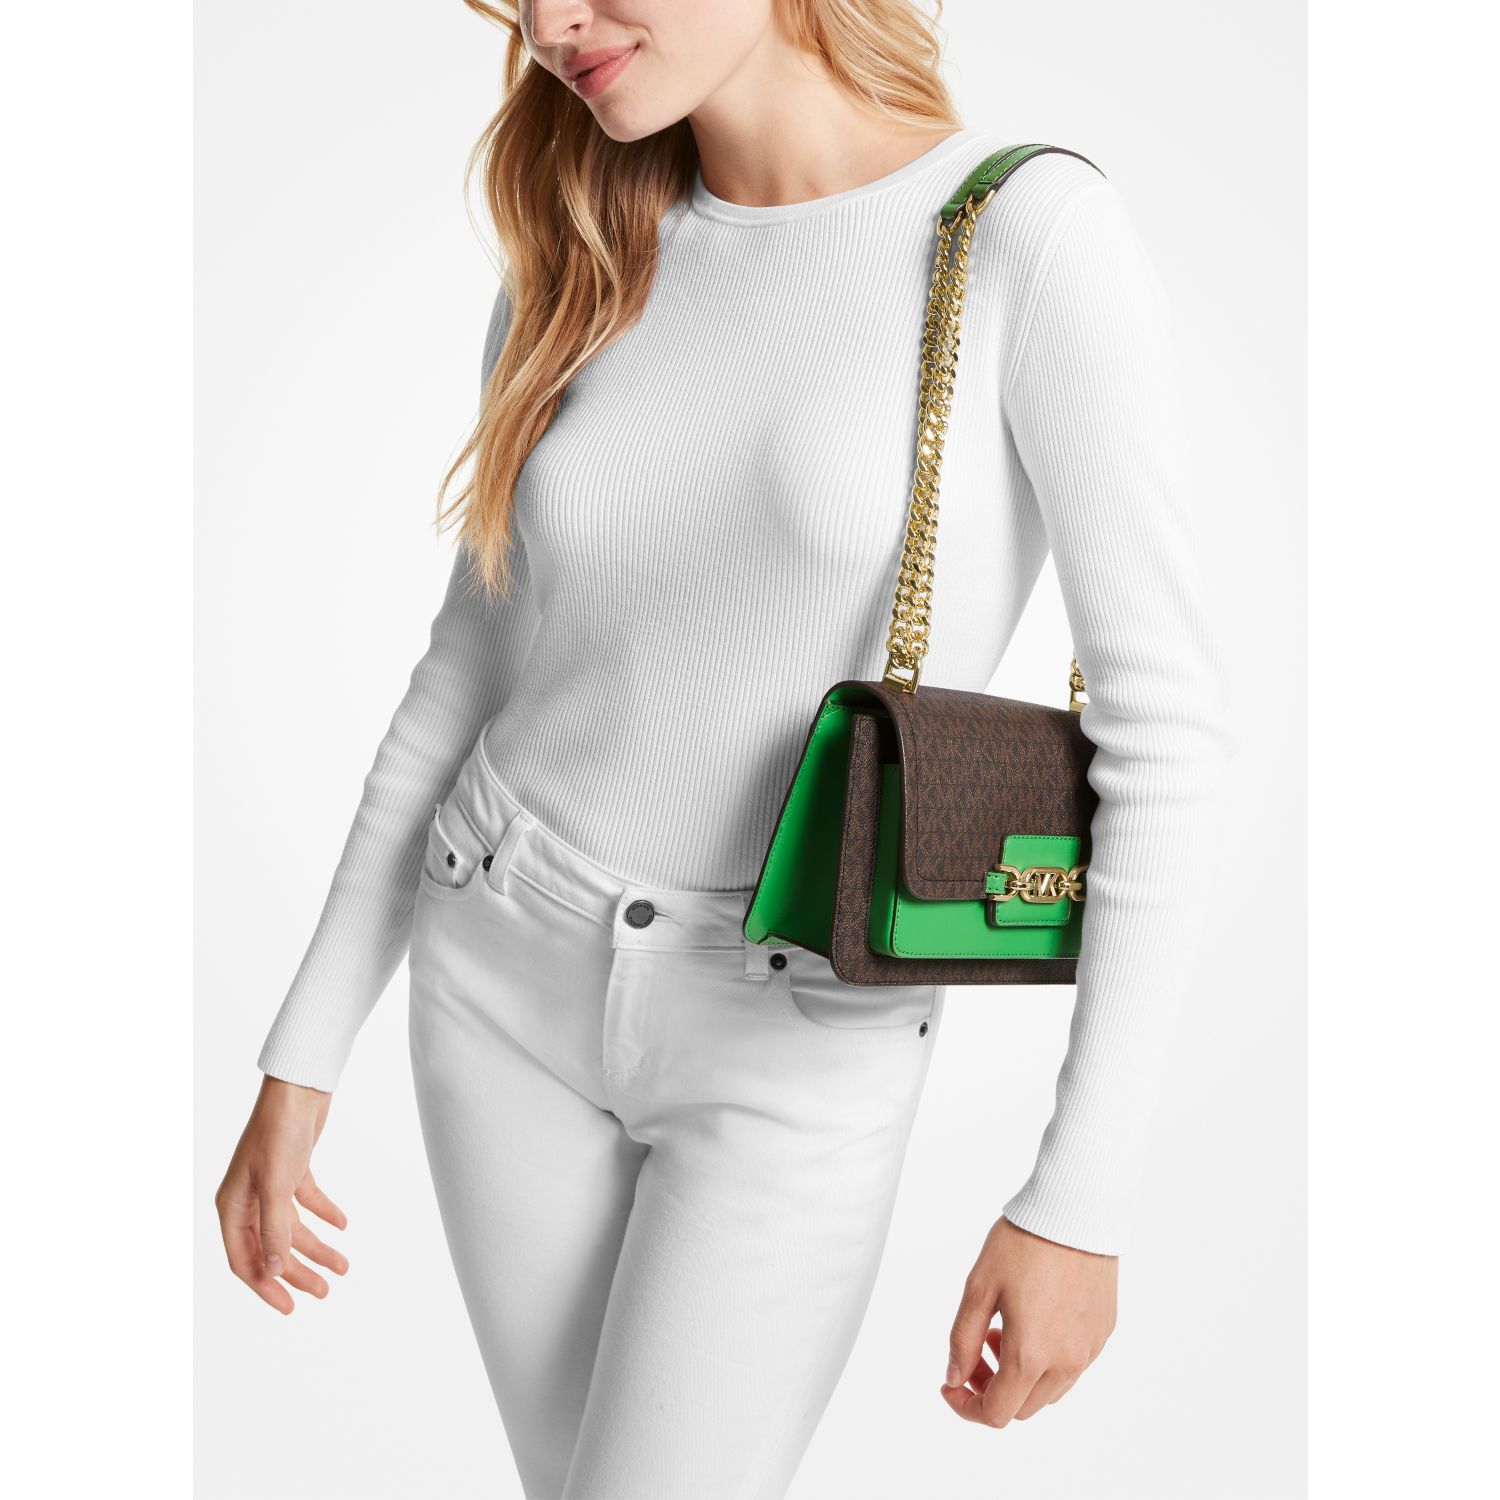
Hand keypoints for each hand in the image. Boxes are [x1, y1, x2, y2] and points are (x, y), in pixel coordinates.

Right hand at [215, 1073, 348, 1313]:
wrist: (299, 1087)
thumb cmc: (280, 1132)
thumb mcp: (277, 1185)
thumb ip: (275, 1230)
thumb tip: (273, 1272)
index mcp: (232, 1206)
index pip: (244, 1260)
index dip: (265, 1286)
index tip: (290, 1307)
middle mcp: (247, 1198)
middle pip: (271, 1248)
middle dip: (298, 1272)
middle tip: (325, 1291)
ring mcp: (269, 1184)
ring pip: (291, 1228)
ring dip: (316, 1247)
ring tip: (343, 1266)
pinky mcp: (291, 1169)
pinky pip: (306, 1201)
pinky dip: (323, 1213)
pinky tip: (342, 1224)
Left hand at [940, 1215, 1117, 1425]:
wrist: (1076, 1210)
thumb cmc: (1026, 1241)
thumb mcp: (979, 1286)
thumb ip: (963, 1338)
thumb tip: (954, 1376)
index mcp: (1030, 1354)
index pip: (997, 1413)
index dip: (966, 1407)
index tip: (950, 1385)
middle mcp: (1065, 1361)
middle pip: (1023, 1407)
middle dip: (991, 1389)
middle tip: (976, 1352)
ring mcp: (1088, 1349)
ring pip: (1049, 1391)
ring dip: (1020, 1377)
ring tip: (1003, 1331)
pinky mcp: (1103, 1332)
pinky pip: (1072, 1366)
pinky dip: (1047, 1361)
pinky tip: (1034, 1322)